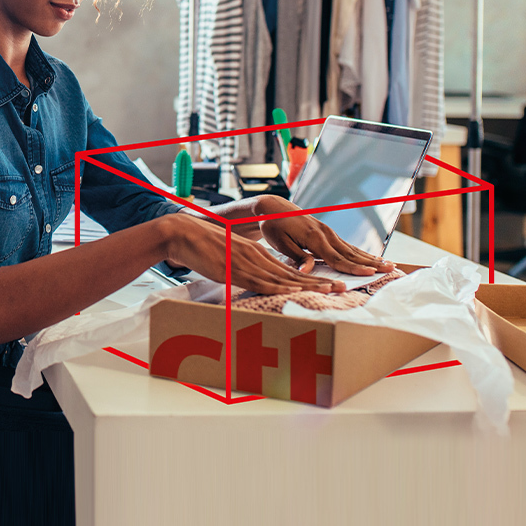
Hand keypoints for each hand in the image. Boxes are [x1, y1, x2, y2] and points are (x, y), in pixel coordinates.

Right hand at [164, 214, 345, 294]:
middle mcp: (257, 257)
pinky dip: (280, 286)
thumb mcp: (229, 256)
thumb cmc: (203, 247)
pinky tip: (295, 290)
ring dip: (308, 285)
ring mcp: (248, 263)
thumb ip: (243, 267)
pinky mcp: (235, 270)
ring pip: (283, 277)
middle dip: (318, 282)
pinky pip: (262, 281)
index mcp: (257, 254)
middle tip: (341, 287)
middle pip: (293, 273)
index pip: (289, 269)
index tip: (329, 283)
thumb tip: (251, 277)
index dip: (310, 277)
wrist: (184, 234)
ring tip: (329, 290)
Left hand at [257, 196, 392, 276]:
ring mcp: (329, 233)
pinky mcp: (328, 234)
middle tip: (391, 269)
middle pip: (352, 254)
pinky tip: (372, 259)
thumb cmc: (273, 226)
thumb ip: (297, 257)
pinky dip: (362, 253)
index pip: (337, 258)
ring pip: (353, 249)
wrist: (273, 208)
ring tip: (389, 264)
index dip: (354, 268)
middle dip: (372, 263)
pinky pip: (348, 246)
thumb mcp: (280, 243)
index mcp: (314, 238)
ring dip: (372, 258)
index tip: (370, 274)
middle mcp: (326, 234)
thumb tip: (307, 271)